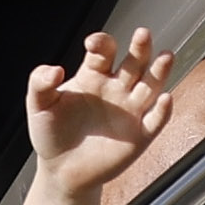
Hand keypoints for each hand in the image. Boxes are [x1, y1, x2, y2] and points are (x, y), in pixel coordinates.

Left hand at [25, 28, 174, 198]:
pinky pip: (155, 120)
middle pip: (134, 62)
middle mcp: (116, 88)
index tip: (92, 44)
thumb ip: (40, 83)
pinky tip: (165, 99)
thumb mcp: (38, 105)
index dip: (101, 43)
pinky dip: (162, 111)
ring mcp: (130, 111)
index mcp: (93, 75)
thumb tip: (54, 70)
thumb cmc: (52, 134)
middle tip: (142, 34)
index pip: (104, 51)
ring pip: (151, 86)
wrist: (61, 170)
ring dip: (160, 71)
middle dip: (139, 48)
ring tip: (166, 57)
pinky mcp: (139, 135)